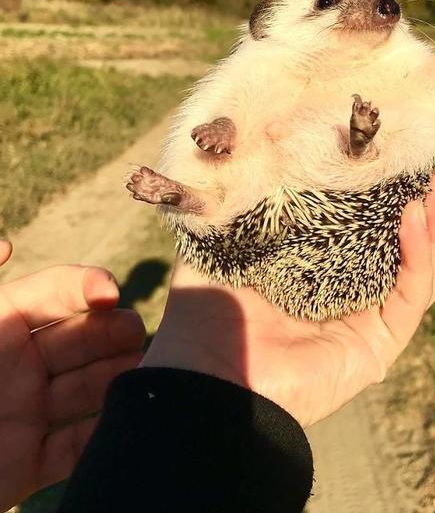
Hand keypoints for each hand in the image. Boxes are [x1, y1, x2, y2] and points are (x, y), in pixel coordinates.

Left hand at [0, 240, 145, 510]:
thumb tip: (8, 244)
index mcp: (0, 325)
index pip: (54, 291)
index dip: (85, 286)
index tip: (110, 294)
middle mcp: (18, 365)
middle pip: (82, 337)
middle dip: (114, 331)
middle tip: (138, 334)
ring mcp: (26, 412)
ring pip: (88, 386)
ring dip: (119, 376)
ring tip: (147, 370)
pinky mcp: (28, 462)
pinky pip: (75, 445)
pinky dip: (103, 432)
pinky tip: (126, 419)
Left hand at [141, 167, 434, 426]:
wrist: (210, 374)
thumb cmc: (209, 311)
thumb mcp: (221, 242)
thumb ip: (236, 203)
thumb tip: (239, 150)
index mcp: (319, 269)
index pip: (371, 227)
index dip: (394, 193)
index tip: (410, 156)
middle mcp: (350, 292)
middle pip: (408, 247)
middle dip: (433, 208)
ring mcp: (368, 319)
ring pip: (422, 269)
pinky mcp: (379, 344)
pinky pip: (411, 295)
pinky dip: (419, 254)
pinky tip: (415, 216)